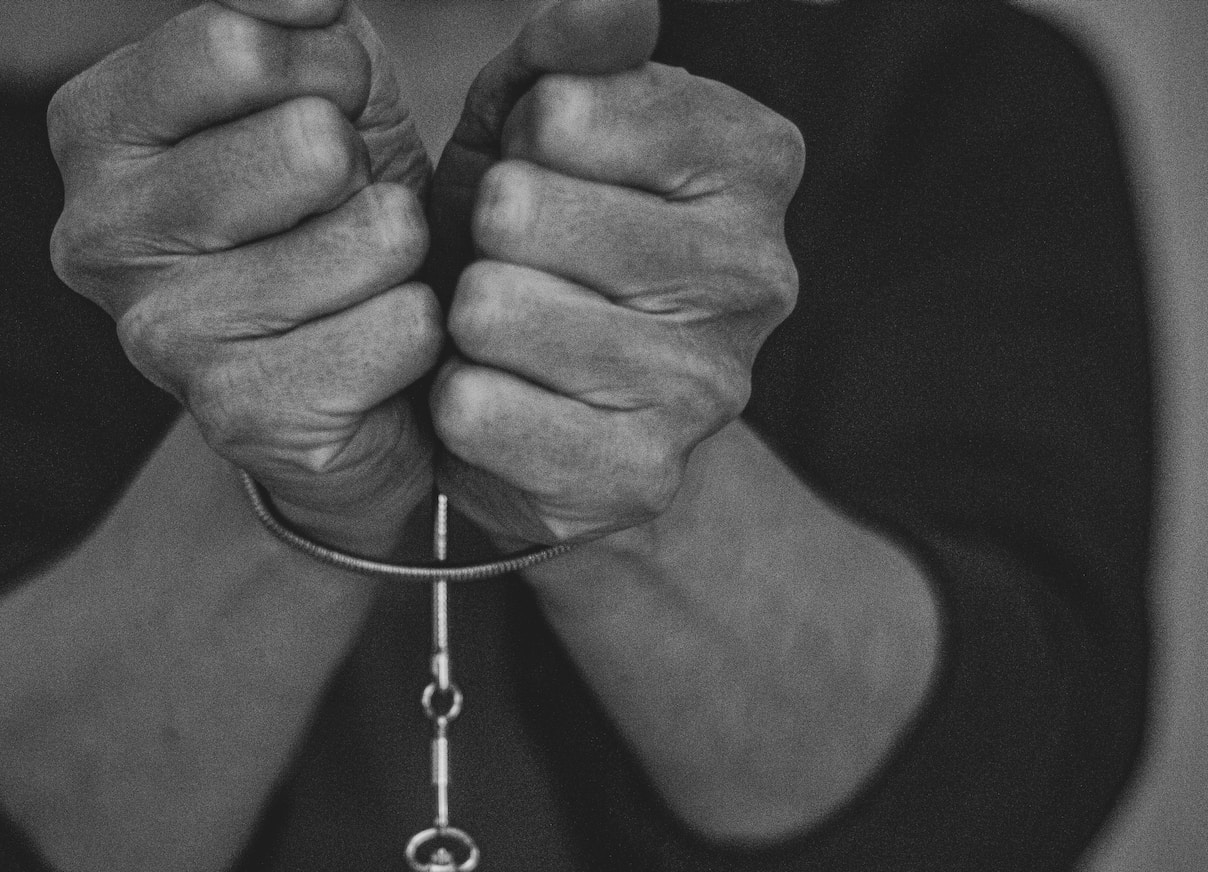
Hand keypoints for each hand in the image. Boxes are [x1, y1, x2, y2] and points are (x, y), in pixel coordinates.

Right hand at [48, 0, 442, 552]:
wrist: (356, 379)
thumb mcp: (319, 83)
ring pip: (374, 236)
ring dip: (403, 256)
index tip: (328, 115)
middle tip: (346, 217)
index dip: (330, 71)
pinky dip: (420, 333)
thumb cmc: (334, 212)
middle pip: (309, 142)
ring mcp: (160, 337)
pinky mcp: (241, 417)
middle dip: (370, 169)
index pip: (235, 44)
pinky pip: (401, 329)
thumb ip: (295, 21)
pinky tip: (377, 356)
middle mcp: (99, 236)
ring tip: (364, 283)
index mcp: (96, 130)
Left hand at [428, 0, 802, 545]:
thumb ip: (571, 50)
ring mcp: (708, 389)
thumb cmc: (538, 241)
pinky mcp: (640, 478)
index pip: (566, 111)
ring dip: (466, 319)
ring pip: (496, 312)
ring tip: (499, 331)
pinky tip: (492, 398)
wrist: (545, 400)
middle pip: (522, 211)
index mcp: (753, 162)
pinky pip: (482, 412)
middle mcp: (757, 275)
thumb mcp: (539, 124)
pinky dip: (458, 401)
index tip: (538, 173)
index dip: (514, 142)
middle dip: (482, 233)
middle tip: (508, 263)